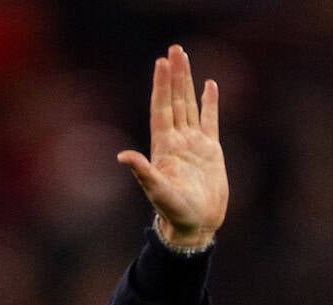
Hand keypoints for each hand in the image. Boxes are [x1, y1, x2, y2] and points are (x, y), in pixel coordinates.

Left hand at [117, 44, 227, 248]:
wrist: (195, 225)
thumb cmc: (174, 212)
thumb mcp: (157, 191)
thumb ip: (143, 172)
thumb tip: (122, 156)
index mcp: (163, 147)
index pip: (161, 109)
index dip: (161, 86)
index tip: (161, 63)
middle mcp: (176, 141)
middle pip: (175, 101)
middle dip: (174, 76)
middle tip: (174, 50)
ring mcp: (193, 144)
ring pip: (190, 106)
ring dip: (188, 83)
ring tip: (186, 59)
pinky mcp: (210, 151)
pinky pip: (210, 120)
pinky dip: (209, 102)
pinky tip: (209, 86)